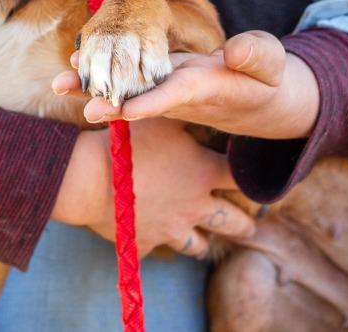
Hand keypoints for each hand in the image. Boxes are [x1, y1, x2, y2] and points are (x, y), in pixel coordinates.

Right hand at [51, 120, 255, 257]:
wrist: (92, 177)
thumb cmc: (129, 141)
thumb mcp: (163, 119)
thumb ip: (185, 113)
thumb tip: (200, 100)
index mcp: (204, 173)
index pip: (241, 179)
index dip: (252, 179)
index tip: (255, 180)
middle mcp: (196, 206)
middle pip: (235, 223)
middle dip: (245, 224)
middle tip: (249, 224)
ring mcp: (174, 228)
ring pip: (202, 244)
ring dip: (205, 238)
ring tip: (206, 237)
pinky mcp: (148, 243)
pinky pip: (160, 247)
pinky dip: (160, 240)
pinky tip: (156, 233)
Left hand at [52, 31, 319, 139]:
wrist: (263, 100)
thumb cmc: (267, 78)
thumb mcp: (271, 64)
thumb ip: (256, 55)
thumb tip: (234, 50)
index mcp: (209, 90)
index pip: (178, 97)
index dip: (151, 104)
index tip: (125, 111)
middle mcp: (181, 97)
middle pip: (141, 101)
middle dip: (110, 104)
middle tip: (80, 105)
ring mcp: (168, 92)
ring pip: (127, 93)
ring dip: (95, 89)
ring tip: (61, 83)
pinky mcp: (161, 84)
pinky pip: (128, 82)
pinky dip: (103, 75)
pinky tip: (75, 66)